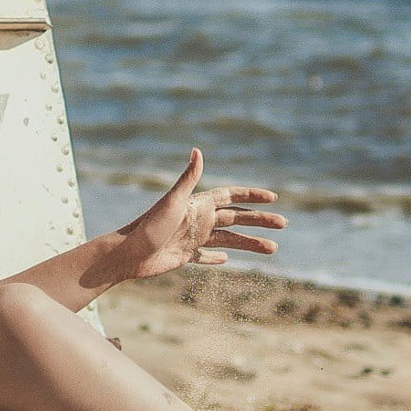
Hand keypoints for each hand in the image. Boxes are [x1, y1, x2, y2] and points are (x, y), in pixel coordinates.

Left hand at [112, 148, 285, 280]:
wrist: (126, 254)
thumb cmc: (148, 228)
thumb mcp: (171, 202)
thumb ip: (187, 178)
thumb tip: (197, 150)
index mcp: (198, 205)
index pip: (232, 197)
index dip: (252, 197)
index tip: (273, 199)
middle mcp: (198, 220)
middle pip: (237, 218)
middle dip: (260, 221)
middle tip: (284, 225)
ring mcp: (192, 238)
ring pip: (229, 239)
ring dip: (250, 243)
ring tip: (274, 249)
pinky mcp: (184, 255)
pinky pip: (206, 256)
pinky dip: (217, 258)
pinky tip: (226, 260)